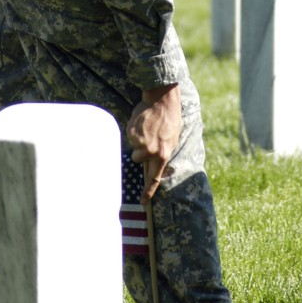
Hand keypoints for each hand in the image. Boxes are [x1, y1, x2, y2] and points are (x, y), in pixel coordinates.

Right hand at [126, 83, 180, 201]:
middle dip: (141, 151)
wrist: (162, 100)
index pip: (153, 177)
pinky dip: (134, 130)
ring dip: (138, 139)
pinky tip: (143, 122)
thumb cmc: (169, 120)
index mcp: (162, 154)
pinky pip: (130, 135)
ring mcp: (139, 142)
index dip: (148, 191)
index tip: (143, 202)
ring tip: (148, 128)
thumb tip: (153, 164)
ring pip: (133, 147)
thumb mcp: (171, 141)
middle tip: (150, 138)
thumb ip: (162, 154)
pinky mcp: (131, 132)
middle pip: (138, 159)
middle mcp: (150, 151)